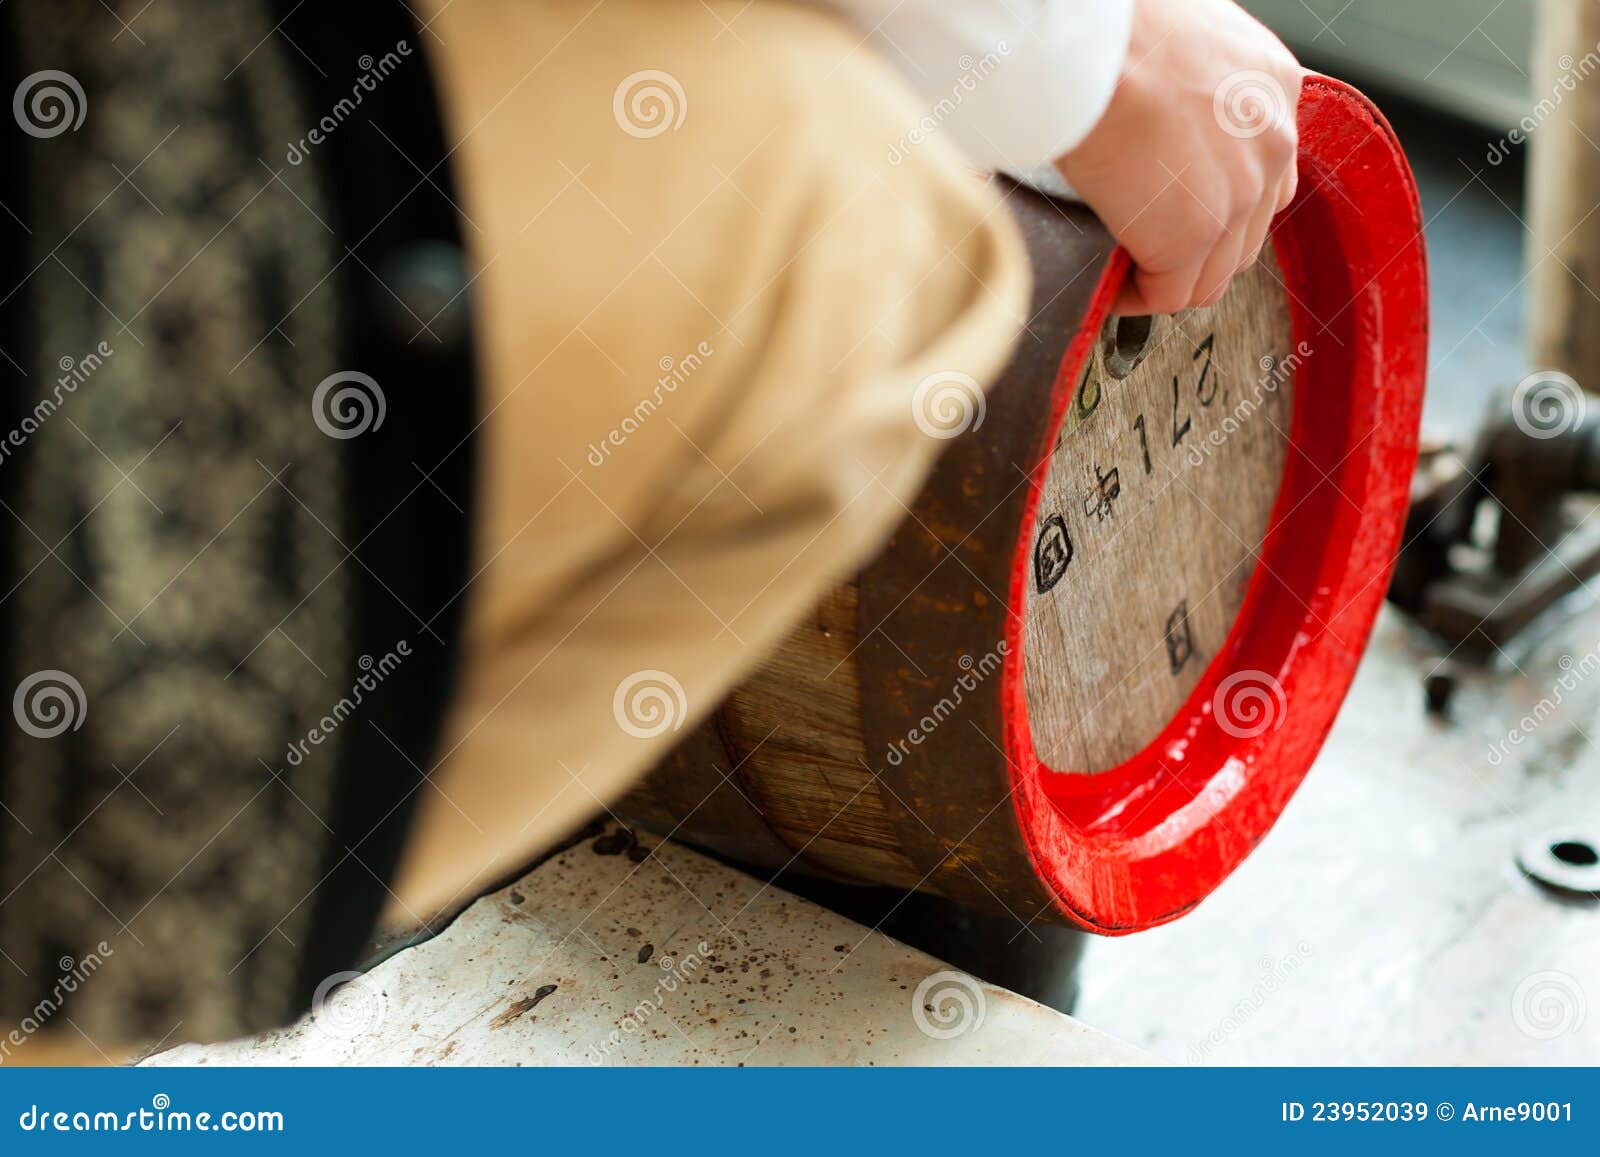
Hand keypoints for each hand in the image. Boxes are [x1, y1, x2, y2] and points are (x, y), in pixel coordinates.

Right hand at [1056, 0, 1301, 314]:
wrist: (1092, 46)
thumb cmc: (1113, 31)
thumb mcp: (1180, 43)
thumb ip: (1188, 90)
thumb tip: (1150, 125)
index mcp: (1270, 85)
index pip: (1264, 170)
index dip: (1220, 202)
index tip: (1178, 208)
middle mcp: (1270, 142)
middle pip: (1247, 231)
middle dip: (1199, 250)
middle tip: (1150, 246)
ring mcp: (1238, 195)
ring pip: (1215, 272)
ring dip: (1170, 277)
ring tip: (1128, 269)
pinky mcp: (1192, 237)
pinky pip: (1168, 295)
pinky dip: (1137, 298)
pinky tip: (1110, 283)